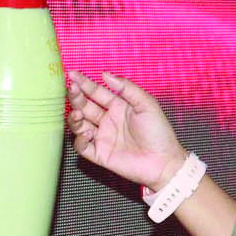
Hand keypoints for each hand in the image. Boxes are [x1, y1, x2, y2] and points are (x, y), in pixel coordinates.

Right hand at [66, 70, 186, 189]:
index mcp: (118, 106)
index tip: (73, 74)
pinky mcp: (100, 154)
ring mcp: (102, 137)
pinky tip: (89, 133)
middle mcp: (108, 120)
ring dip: (75, 117)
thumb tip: (105, 74)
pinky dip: (80, 139)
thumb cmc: (159, 133)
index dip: (84, 83)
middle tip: (71, 89)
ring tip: (78, 113)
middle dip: (76, 97)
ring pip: (79, 125)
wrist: (164, 162)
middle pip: (85, 106)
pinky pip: (82, 146)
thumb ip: (127, 88)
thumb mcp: (147, 104)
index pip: (96, 92)